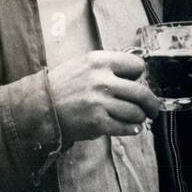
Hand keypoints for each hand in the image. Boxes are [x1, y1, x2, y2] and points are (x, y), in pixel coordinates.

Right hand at [46, 50, 161, 146]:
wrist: (39, 106)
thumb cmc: (62, 85)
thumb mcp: (83, 64)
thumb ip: (108, 67)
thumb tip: (135, 77)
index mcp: (99, 61)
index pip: (137, 65)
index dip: (139, 76)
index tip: (136, 83)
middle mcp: (102, 80)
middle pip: (142, 92)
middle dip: (151, 103)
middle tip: (153, 108)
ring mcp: (100, 102)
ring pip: (136, 112)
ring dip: (140, 117)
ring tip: (137, 119)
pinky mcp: (97, 122)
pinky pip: (125, 128)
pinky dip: (131, 129)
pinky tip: (131, 128)